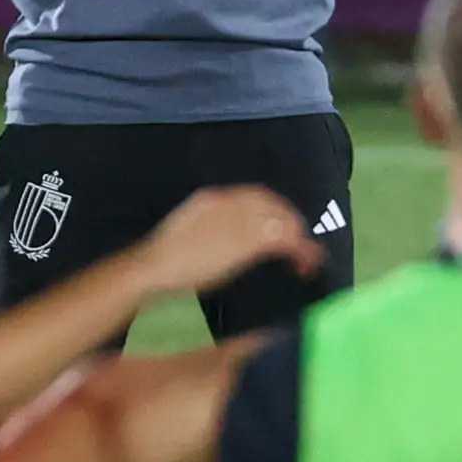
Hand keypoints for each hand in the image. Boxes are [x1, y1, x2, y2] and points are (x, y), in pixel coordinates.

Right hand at [137, 184, 322, 297]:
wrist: (154, 266)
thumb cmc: (163, 261)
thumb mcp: (189, 235)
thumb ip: (211, 231)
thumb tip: (228, 242)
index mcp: (211, 197)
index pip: (253, 195)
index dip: (273, 208)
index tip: (282, 224)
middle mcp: (228, 201)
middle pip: (271, 203)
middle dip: (290, 220)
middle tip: (301, 241)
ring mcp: (239, 219)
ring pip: (281, 221)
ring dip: (298, 237)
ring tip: (307, 257)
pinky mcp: (248, 241)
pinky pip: (284, 240)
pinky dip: (300, 251)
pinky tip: (304, 264)